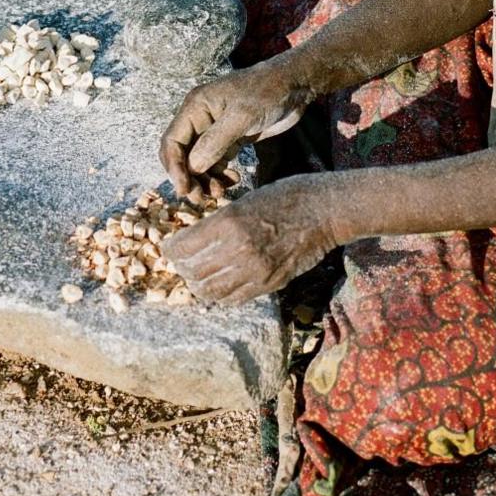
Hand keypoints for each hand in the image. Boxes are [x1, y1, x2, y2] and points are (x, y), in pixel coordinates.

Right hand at [157, 59, 306, 197]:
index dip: (175, 168)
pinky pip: (216, 162)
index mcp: (195, 107)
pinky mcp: (231, 139)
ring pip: (199, 162)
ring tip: (221, 193)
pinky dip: (220, 176)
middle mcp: (200, 119)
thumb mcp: (242, 116)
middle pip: (182, 155)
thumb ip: (216, 142)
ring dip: (205, 180)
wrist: (294, 84)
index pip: (172, 142)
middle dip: (189, 178)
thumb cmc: (268, 91)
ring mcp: (215, 130)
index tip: (184, 190)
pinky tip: (234, 181)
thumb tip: (193, 168)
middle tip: (201, 199)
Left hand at [161, 176, 337, 305]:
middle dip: (182, 269)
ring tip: (200, 276)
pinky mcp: (269, 283)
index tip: (170, 247)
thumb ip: (220, 223)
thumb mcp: (245, 200)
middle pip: (193, 273)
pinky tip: (222, 283)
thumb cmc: (286, 196)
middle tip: (182, 263)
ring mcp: (255, 270)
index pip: (183, 247)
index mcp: (229, 222)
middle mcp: (239, 250)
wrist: (325, 211)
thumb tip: (196, 240)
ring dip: (199, 285)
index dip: (170, 250)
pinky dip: (221, 294)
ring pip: (210, 291)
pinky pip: (234, 299)